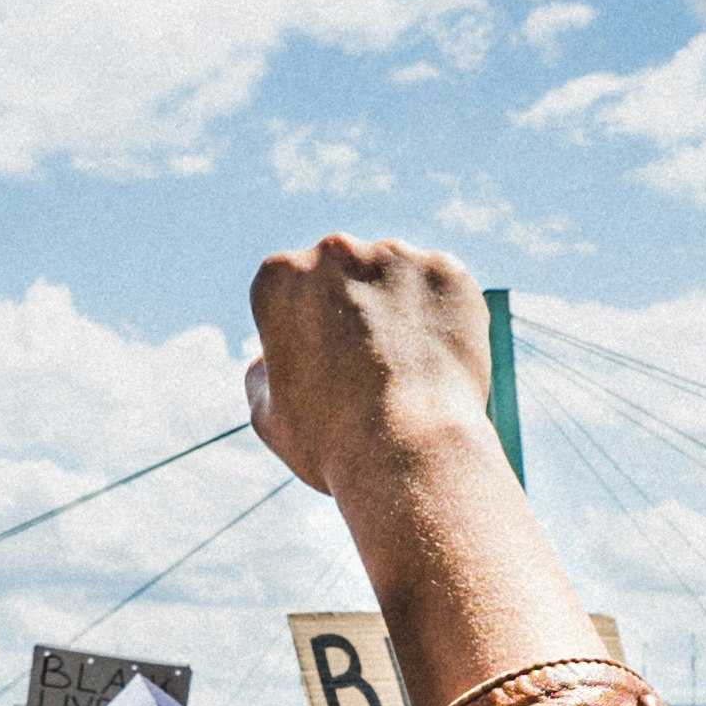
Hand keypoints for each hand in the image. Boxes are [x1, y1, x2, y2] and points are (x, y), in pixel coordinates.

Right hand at [246, 235, 494, 497]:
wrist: (408, 453)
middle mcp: (334, 251)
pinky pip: (443, 291)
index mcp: (280, 277)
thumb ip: (261, 375)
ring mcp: (394, 256)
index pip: (291, 290)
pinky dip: (444, 319)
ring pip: (397, 279)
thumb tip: (269, 357)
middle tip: (371, 367)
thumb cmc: (331, 444)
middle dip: (354, 310)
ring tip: (409, 372)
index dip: (308, 330)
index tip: (324, 363)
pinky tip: (439, 365)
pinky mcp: (445, 270)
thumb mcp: (268, 418)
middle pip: (344, 275)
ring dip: (401, 312)